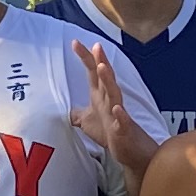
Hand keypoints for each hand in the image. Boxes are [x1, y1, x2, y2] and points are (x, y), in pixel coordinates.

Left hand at [72, 39, 149, 163]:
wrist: (131, 153)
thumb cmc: (111, 134)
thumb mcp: (88, 122)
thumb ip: (77, 113)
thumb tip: (64, 109)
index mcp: (101, 97)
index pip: (92, 74)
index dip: (85, 58)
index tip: (74, 42)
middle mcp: (110, 102)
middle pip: (105, 79)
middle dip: (100, 62)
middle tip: (97, 46)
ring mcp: (119, 116)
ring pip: (114, 96)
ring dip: (109, 81)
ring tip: (102, 67)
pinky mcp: (124, 132)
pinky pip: (123, 122)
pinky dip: (121, 115)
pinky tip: (117, 108)